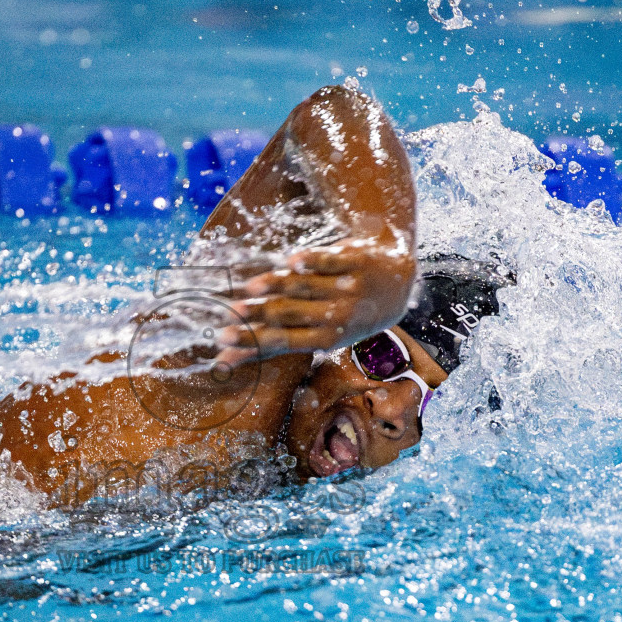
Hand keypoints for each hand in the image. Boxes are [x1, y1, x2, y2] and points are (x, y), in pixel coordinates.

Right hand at [215, 236, 414, 364]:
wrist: (397, 281)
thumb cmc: (347, 313)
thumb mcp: (322, 334)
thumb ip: (277, 342)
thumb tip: (226, 360)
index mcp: (327, 338)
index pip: (282, 341)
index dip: (253, 341)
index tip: (224, 341)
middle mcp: (338, 316)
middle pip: (290, 315)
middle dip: (259, 316)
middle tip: (230, 314)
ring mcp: (348, 288)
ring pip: (306, 288)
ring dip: (277, 287)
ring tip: (250, 288)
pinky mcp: (355, 261)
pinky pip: (329, 262)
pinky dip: (310, 262)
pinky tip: (289, 261)